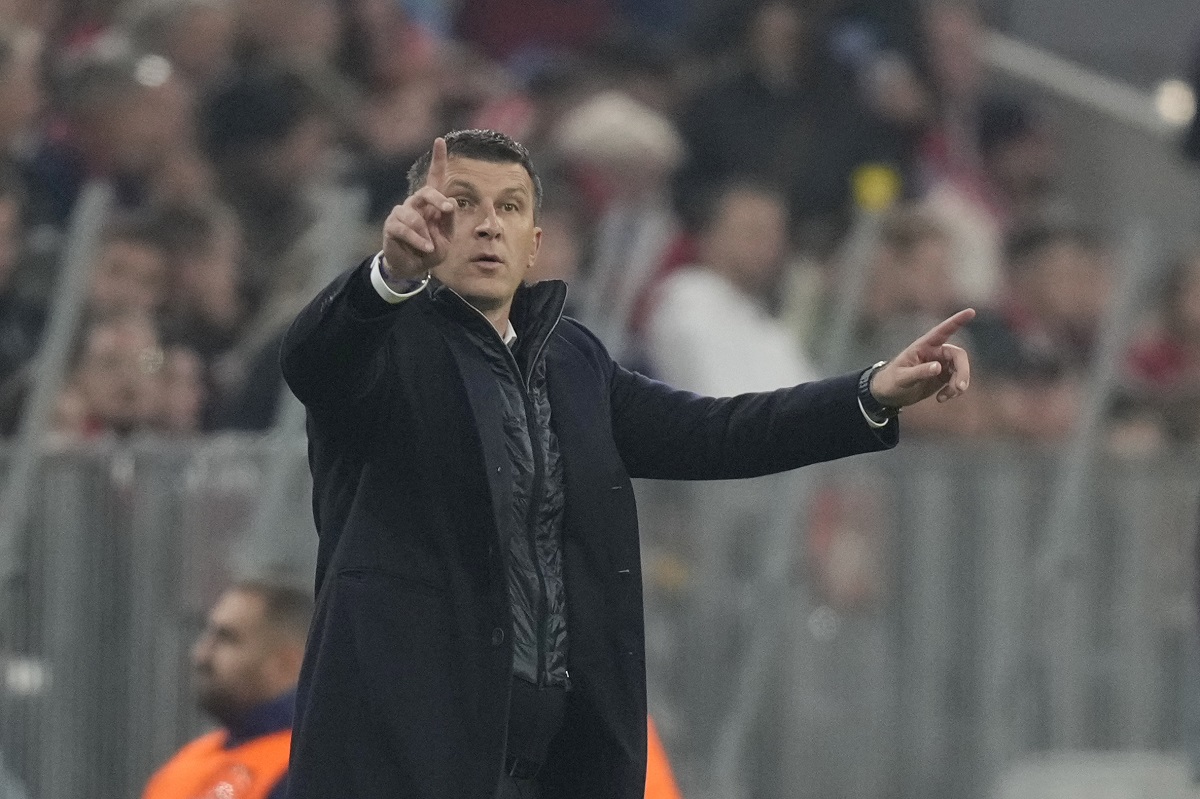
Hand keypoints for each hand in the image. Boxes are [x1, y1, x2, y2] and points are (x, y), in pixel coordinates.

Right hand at [381, 137, 454, 279]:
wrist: (413, 268)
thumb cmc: (431, 249)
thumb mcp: (447, 238)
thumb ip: (449, 221)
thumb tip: (450, 202)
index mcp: (432, 204)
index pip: (435, 177)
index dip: (438, 160)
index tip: (440, 140)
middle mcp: (416, 204)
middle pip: (426, 192)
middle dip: (438, 200)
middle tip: (447, 209)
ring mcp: (402, 213)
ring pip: (414, 214)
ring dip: (425, 232)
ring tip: (430, 246)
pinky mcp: (392, 226)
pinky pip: (404, 229)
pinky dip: (417, 239)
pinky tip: (425, 247)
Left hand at [870, 308, 974, 408]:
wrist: (888, 394)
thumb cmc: (890, 381)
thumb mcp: (902, 378)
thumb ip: (919, 372)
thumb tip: (939, 367)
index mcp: (923, 346)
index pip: (942, 331)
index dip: (957, 321)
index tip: (971, 311)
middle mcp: (935, 352)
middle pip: (959, 355)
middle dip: (963, 371)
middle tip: (959, 388)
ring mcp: (941, 364)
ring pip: (961, 370)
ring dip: (958, 384)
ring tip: (945, 397)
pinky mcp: (943, 377)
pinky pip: (957, 382)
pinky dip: (953, 391)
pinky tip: (941, 398)